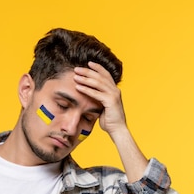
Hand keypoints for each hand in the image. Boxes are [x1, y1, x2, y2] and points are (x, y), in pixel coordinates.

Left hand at [74, 62, 147, 180]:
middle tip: (76, 69)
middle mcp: (115, 90)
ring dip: (85, 79)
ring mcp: (113, 95)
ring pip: (98, 83)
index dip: (97, 68)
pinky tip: (78, 87)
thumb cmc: (110, 120)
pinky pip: (96, 93)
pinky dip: (86, 89)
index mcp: (114, 90)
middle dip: (88, 71)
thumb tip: (89, 96)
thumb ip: (99, 99)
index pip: (106, 74)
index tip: (88, 63)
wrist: (118, 130)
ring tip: (75, 76)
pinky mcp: (110, 101)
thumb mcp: (103, 106)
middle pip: (100, 76)